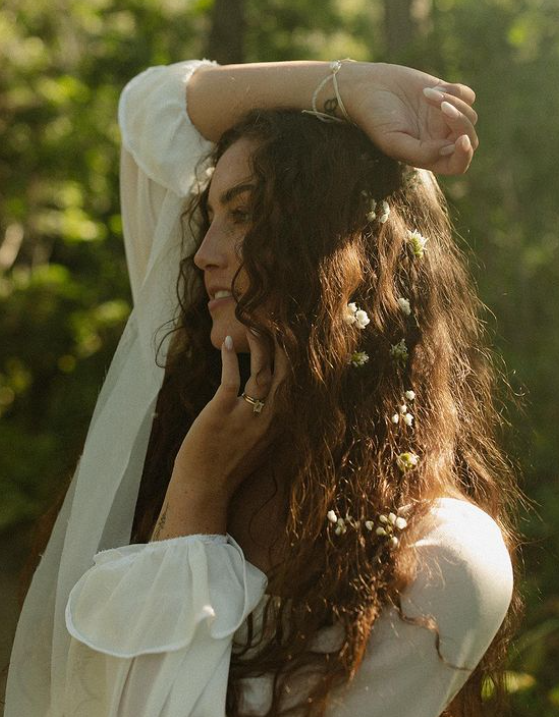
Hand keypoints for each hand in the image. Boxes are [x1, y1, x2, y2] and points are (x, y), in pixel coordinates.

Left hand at [171, 329, 287, 506]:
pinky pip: (231, 378)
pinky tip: (227, 342)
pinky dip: (229, 358)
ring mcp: (247, 415)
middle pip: (286, 375)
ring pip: (262, 372)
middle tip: (283, 323)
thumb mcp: (256, 445)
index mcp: (278, 426)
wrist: (204, 490)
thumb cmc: (226, 469)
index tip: (295, 341)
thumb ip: (264, 423)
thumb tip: (264, 400)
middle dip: (286, 347)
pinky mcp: (222, 412)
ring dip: (261, 345)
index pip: (294, 387)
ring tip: (257, 324)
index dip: (296, 362)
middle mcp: (269, 419)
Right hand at [344, 62, 478, 174]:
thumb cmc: (376, 118)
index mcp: (428, 156)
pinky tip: (432, 89)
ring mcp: (445, 118)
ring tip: (426, 95)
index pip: (457, 165)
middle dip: (460, 123)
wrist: (368, 87)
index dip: (464, 155)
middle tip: (442, 107)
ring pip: (470, 116)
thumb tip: (449, 149)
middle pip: (469, 139)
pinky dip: (456, 91)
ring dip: (453, 103)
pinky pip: (468, 96)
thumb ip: (421, 153)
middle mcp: (439, 139)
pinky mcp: (447, 95)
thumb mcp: (393, 141)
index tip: (460, 139)